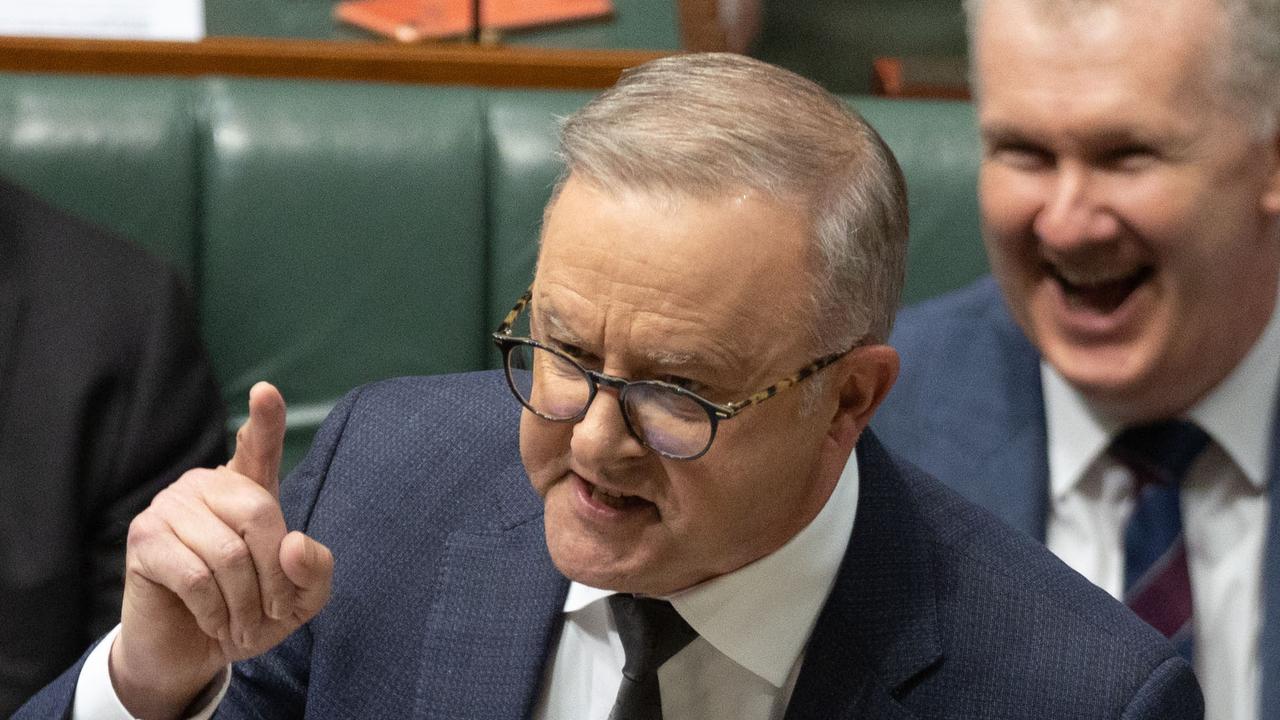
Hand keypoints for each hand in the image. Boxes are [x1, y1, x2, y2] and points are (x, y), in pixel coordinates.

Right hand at [109, 382, 333, 718]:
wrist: (191, 652)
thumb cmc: (248, 614)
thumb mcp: (299, 600)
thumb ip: (315, 571)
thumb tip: (294, 544)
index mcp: (248, 489)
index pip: (259, 447)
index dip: (265, 421)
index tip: (266, 393)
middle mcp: (207, 485)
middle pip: (261, 516)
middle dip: (276, 576)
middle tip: (271, 612)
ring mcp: (171, 506)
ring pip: (228, 554)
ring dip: (245, 603)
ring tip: (241, 623)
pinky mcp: (144, 538)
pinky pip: (196, 576)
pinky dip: (215, 611)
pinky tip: (214, 622)